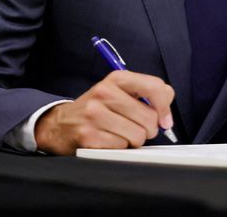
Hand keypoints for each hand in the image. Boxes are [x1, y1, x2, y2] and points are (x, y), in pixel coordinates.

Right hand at [34, 70, 174, 154]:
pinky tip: (109, 140)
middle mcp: (104, 93)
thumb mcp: (120, 91)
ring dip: (134, 140)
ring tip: (121, 133)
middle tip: (137, 128)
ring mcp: (94, 114)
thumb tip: (166, 113)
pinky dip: (120, 148)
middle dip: (148, 129)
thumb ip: (148, 94)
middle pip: (149, 118)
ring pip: (137, 135)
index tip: (165, 120)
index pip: (154, 87)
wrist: (60, 124)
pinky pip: (122, 147)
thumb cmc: (98, 108)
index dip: (165, 107)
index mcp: (117, 78)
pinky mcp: (88, 136)